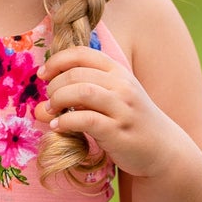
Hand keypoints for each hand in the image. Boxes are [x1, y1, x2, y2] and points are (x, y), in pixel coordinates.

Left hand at [36, 46, 185, 177]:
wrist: (162, 148)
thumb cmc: (130, 122)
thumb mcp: (111, 101)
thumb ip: (79, 98)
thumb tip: (39, 108)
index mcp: (118, 72)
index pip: (82, 54)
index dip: (57, 61)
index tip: (43, 75)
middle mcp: (122, 86)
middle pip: (77, 73)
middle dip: (55, 85)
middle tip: (49, 101)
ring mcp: (122, 108)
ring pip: (81, 92)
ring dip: (58, 100)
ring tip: (52, 112)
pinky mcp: (118, 131)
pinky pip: (86, 120)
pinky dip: (66, 122)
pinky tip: (59, 127)